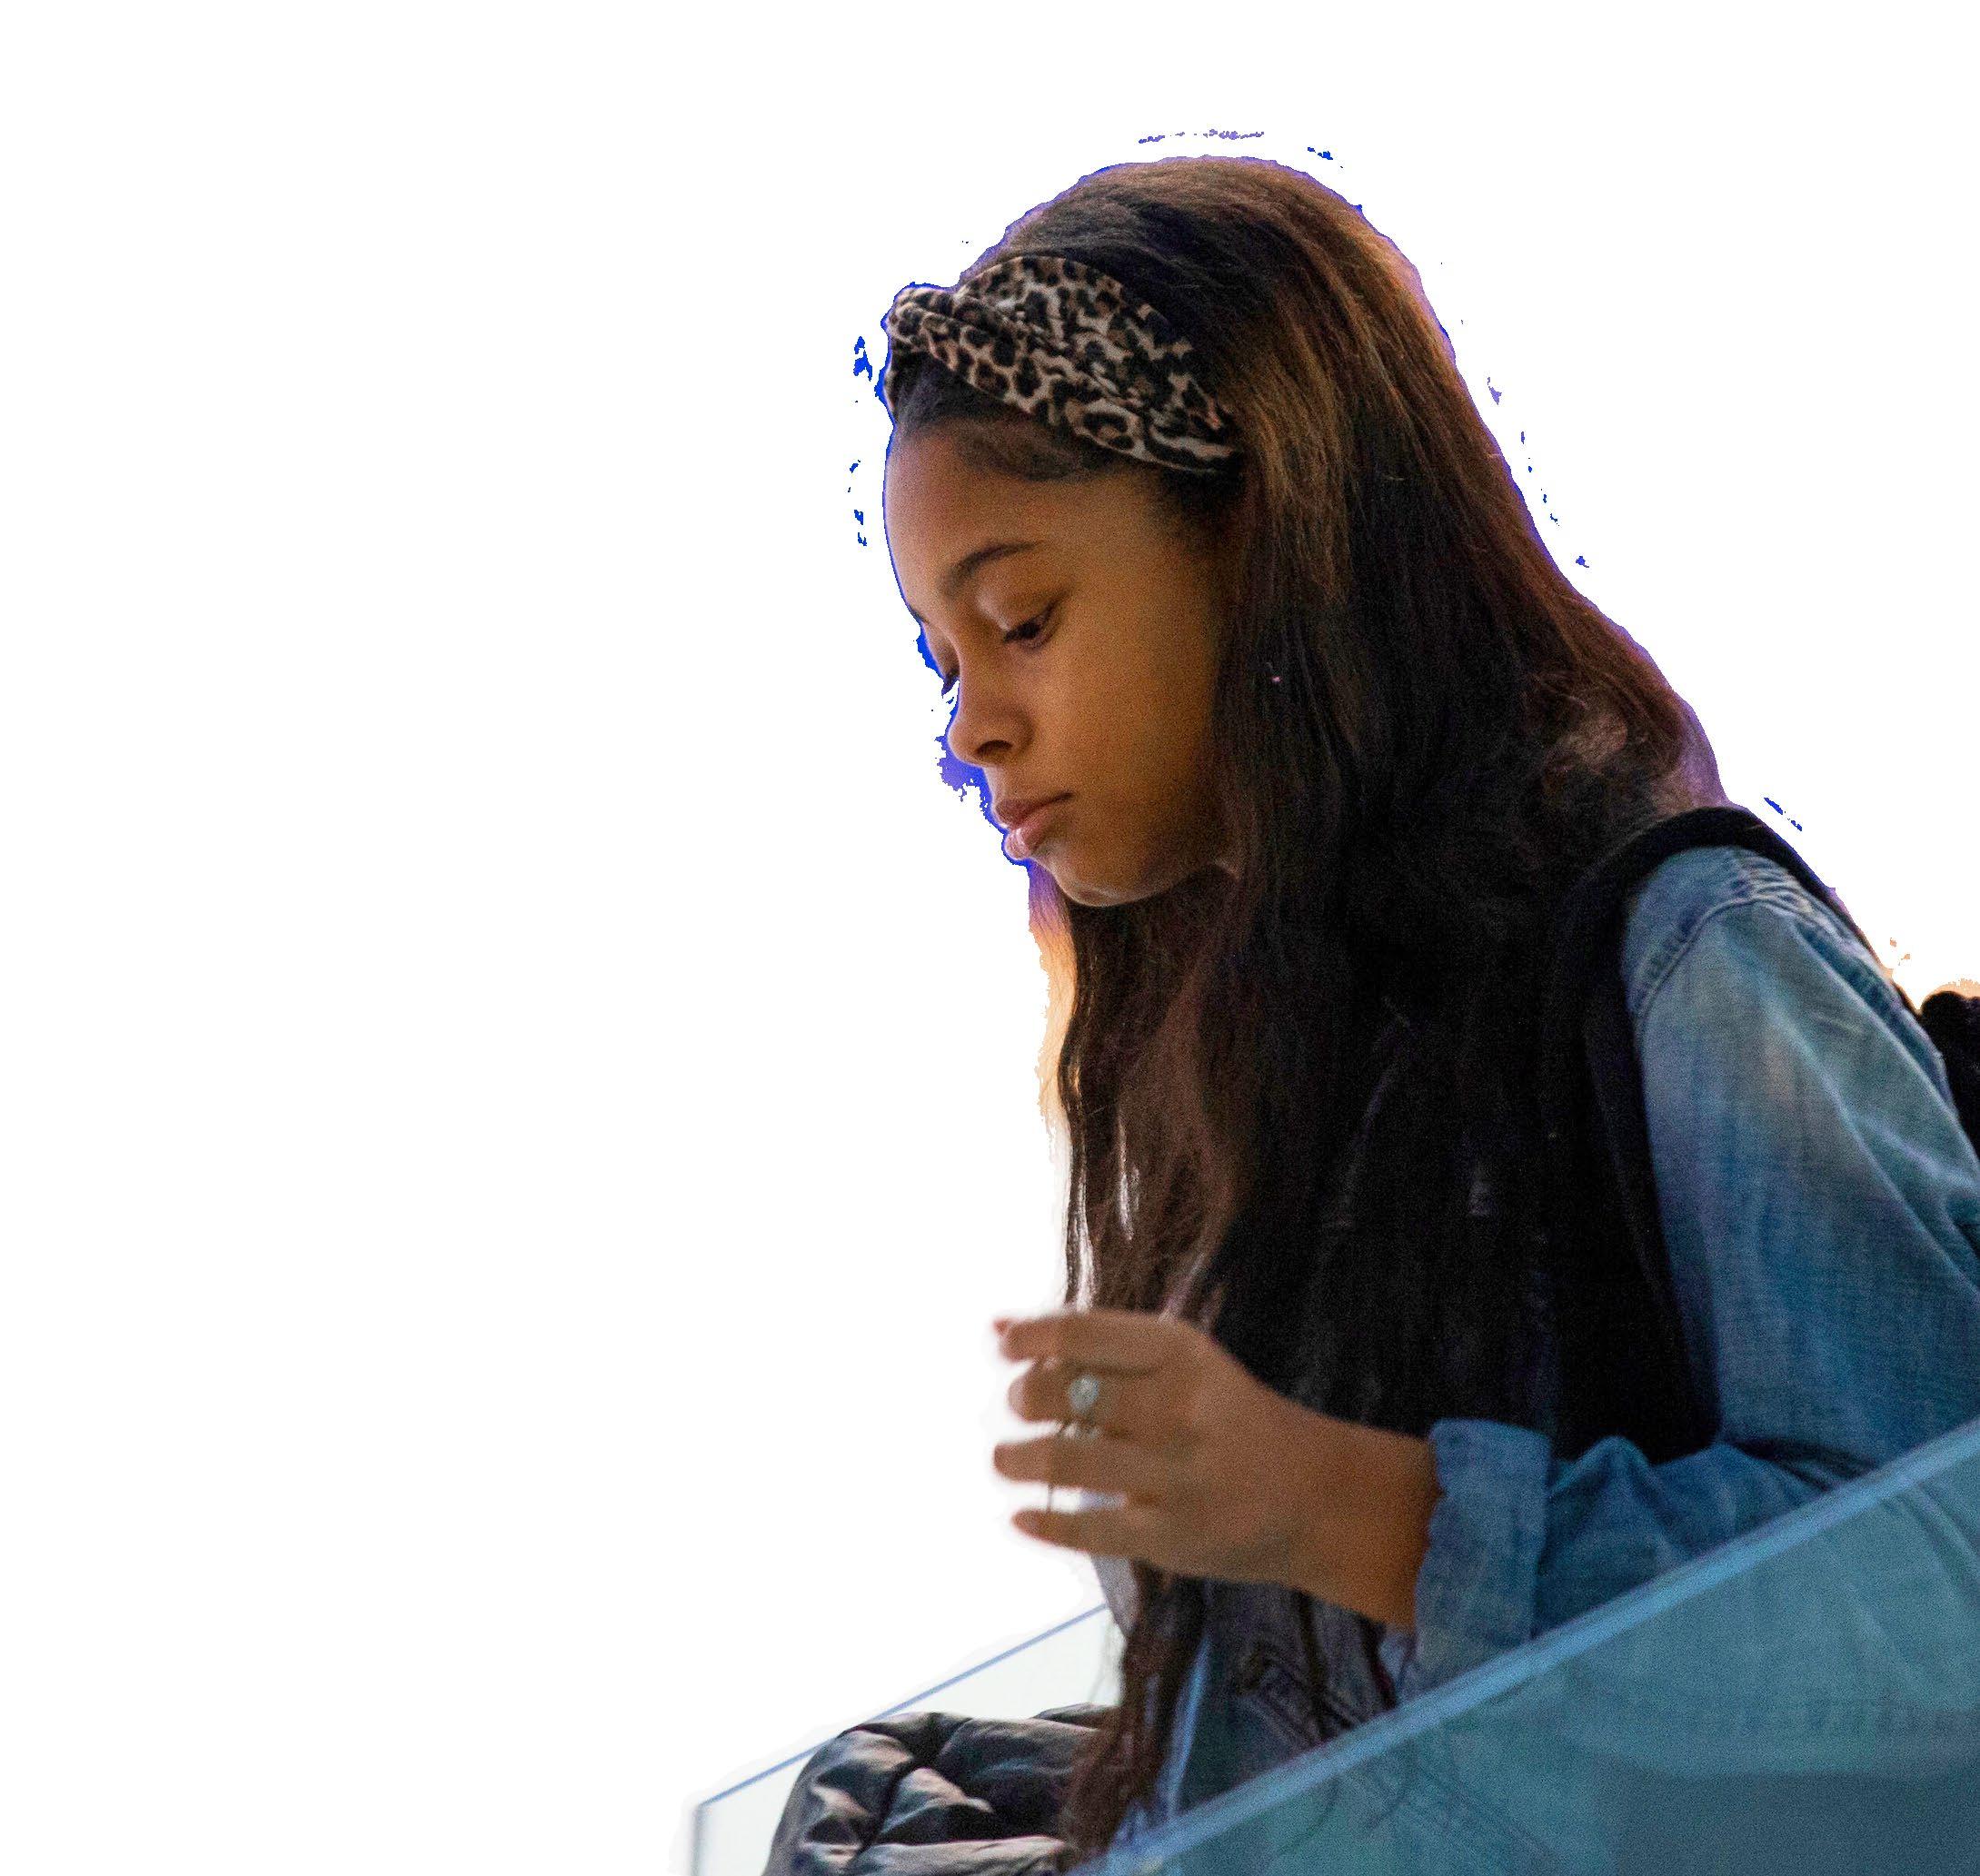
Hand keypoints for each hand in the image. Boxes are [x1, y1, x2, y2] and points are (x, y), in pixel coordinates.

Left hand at [990, 1307, 1436, 1628]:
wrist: (1314, 1495)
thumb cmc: (1224, 1416)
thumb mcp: (1181, 1362)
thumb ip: (1097, 1346)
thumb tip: (996, 1328)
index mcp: (1180, 1352)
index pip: (1078, 1331)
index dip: (1027, 1337)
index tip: (1004, 1346)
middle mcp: (1178, 1407)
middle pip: (1063, 1391)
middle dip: (1024, 1396)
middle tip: (1020, 1404)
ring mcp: (1177, 1474)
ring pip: (1063, 1460)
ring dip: (1015, 1459)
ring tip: (1005, 1460)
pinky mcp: (1172, 1537)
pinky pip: (1087, 1528)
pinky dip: (1042, 1522)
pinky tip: (1022, 1517)